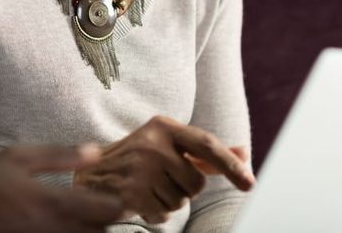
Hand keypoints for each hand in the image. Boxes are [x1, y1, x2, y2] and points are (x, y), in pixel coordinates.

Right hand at [0, 144, 123, 232]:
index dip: (118, 202)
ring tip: (84, 216)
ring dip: (91, 231)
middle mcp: (56, 230)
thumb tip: (97, 151)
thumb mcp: (19, 157)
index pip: (107, 211)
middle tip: (100, 204)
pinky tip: (65, 225)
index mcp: (54, 202)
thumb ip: (60, 154)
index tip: (115, 192)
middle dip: (106, 219)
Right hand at [72, 116, 254, 224]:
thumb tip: (245, 154)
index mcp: (163, 125)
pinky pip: (163, 215)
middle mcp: (152, 143)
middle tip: (161, 179)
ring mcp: (140, 168)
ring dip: (168, 202)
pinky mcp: (131, 193)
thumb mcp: (168, 146)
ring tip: (147, 188)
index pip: (207, 144)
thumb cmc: (138, 159)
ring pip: (180, 202)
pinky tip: (139, 200)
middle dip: (185, 188)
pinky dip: (155, 214)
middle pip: (197, 182)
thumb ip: (205, 152)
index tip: (250, 183)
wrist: (91, 174)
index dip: (231, 164)